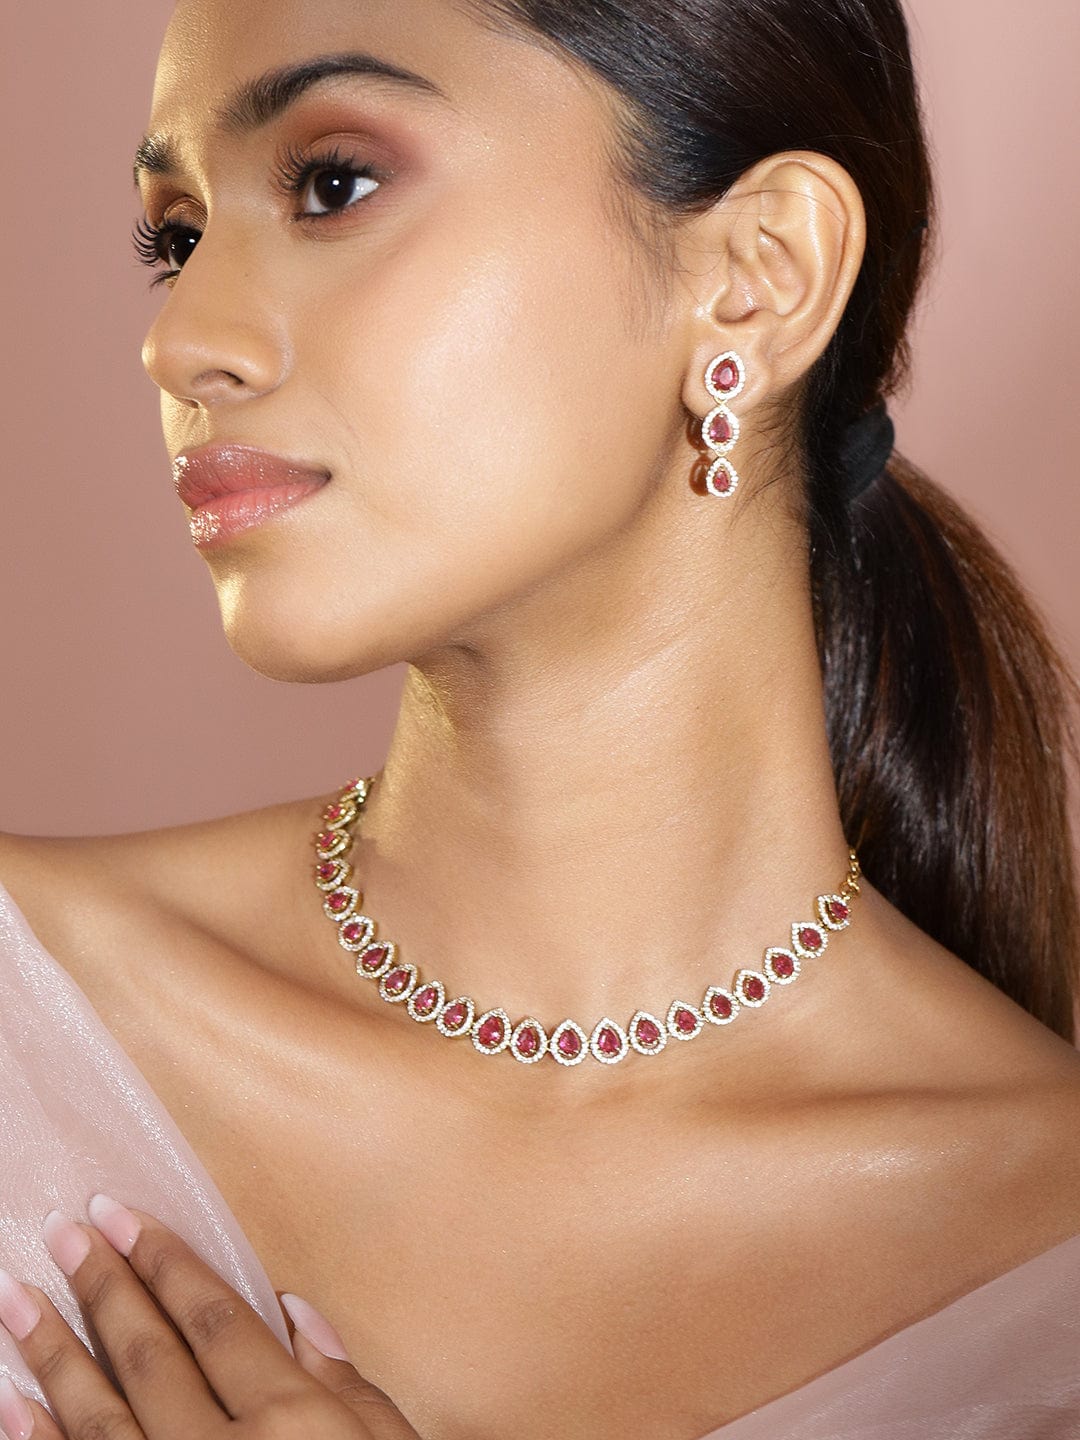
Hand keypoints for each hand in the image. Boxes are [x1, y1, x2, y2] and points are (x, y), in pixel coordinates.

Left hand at [0, 1197, 421, 1438]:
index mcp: (291, 1418)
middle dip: (103, 1288)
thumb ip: (345, 1381)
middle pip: (151, 1355)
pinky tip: (13, 1407)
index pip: (214, 1319)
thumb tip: (293, 1308)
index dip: (166, 1262)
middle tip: (61, 1232)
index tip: (121, 1213)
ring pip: (99, 1419)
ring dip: (53, 1356)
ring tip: (15, 1301)